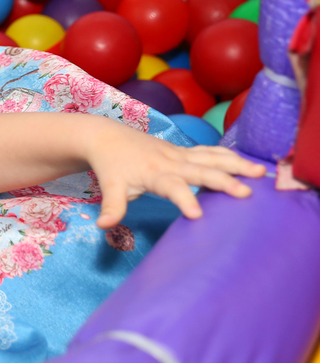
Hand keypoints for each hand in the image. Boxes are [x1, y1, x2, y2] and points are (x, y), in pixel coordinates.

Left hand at [88, 128, 266, 228]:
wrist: (106, 137)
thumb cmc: (111, 165)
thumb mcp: (110, 187)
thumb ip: (112, 206)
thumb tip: (103, 225)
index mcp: (154, 173)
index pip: (172, 188)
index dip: (184, 199)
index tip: (197, 215)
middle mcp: (171, 161)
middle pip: (201, 170)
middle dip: (223, 181)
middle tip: (246, 194)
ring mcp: (180, 154)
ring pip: (212, 157)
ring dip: (236, 164)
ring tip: (261, 173)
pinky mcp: (184, 151)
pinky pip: (210, 152)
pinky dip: (229, 156)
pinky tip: (248, 163)